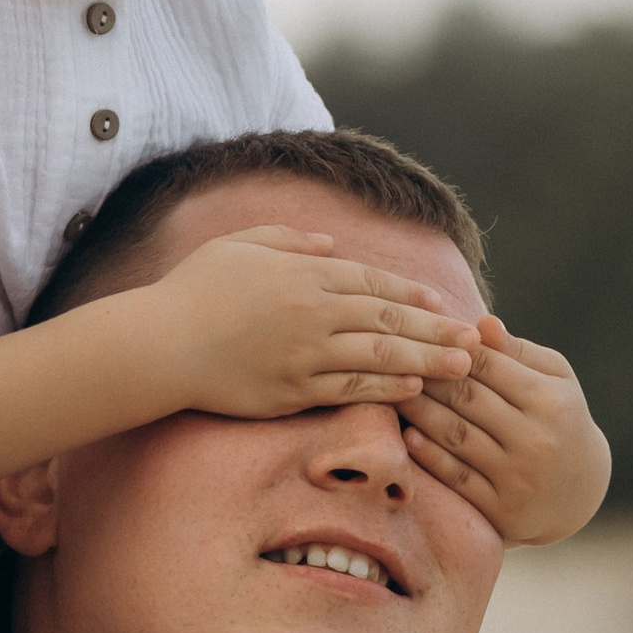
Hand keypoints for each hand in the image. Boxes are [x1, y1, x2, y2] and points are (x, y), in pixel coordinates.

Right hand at [146, 227, 478, 417]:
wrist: (158, 344)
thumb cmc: (191, 291)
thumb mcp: (238, 246)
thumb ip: (287, 241)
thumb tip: (329, 246)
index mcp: (303, 273)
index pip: (371, 281)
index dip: (411, 294)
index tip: (442, 306)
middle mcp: (312, 311)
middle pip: (388, 318)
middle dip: (436, 330)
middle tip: (474, 340)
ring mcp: (305, 354)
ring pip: (379, 355)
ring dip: (425, 361)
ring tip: (462, 369)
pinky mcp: (293, 391)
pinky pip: (350, 389)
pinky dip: (386, 388)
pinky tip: (414, 390)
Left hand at [401, 320, 608, 544]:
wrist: (580, 494)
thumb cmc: (560, 420)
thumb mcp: (555, 380)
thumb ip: (519, 351)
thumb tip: (482, 323)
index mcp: (551, 401)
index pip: (490, 365)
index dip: (450, 349)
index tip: (420, 336)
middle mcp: (536, 439)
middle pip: (468, 398)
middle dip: (427, 377)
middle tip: (393, 361)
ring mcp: (518, 478)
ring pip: (456, 436)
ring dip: (419, 412)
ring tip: (394, 393)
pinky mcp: (502, 510)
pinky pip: (457, 477)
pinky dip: (429, 455)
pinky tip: (407, 436)